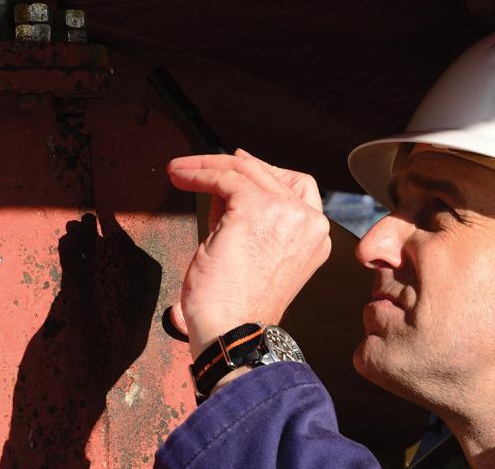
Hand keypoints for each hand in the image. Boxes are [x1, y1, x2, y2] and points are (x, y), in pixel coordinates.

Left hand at [167, 149, 330, 358]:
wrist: (232, 331)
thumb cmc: (236, 308)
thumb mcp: (252, 255)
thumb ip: (247, 220)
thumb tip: (223, 187)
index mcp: (315, 238)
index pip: (298, 188)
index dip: (265, 171)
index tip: (237, 163)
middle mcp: (309, 222)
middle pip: (270, 173)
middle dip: (229, 165)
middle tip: (197, 166)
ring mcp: (288, 213)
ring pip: (245, 169)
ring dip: (206, 165)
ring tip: (179, 171)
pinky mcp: (258, 207)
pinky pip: (224, 177)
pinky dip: (198, 173)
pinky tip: (181, 177)